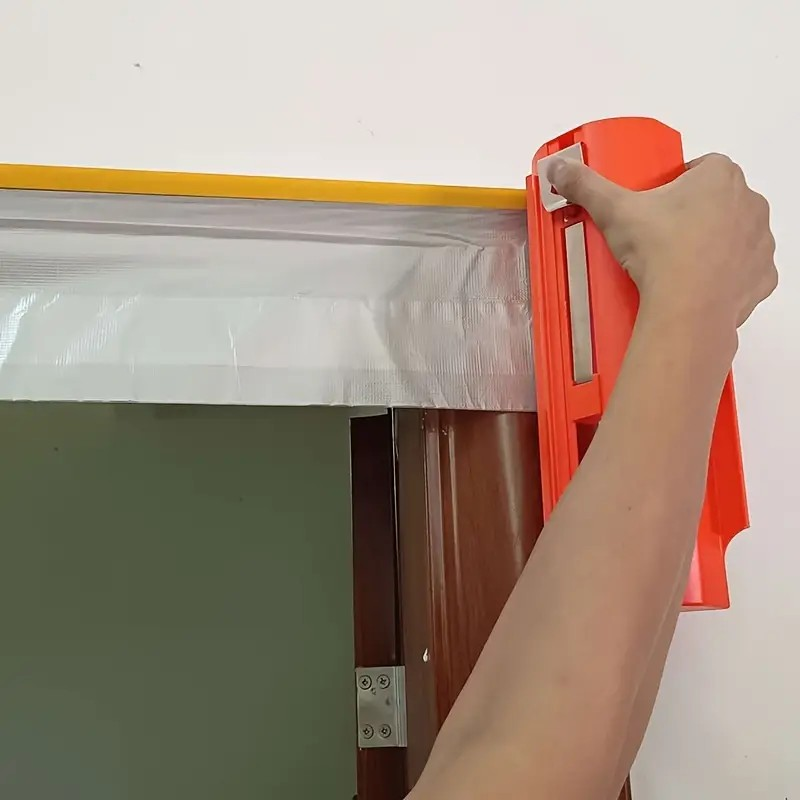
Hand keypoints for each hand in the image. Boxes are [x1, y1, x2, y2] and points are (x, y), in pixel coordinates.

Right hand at [547, 153, 777, 330]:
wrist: (687, 308)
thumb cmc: (661, 252)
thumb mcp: (614, 211)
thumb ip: (586, 185)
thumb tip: (559, 169)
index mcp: (720, 176)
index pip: (699, 168)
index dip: (675, 185)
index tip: (653, 205)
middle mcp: (749, 203)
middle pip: (718, 201)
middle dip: (693, 214)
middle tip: (659, 236)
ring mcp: (760, 242)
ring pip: (734, 236)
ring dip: (713, 244)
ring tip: (676, 263)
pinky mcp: (761, 278)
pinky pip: (745, 272)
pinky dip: (726, 277)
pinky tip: (700, 285)